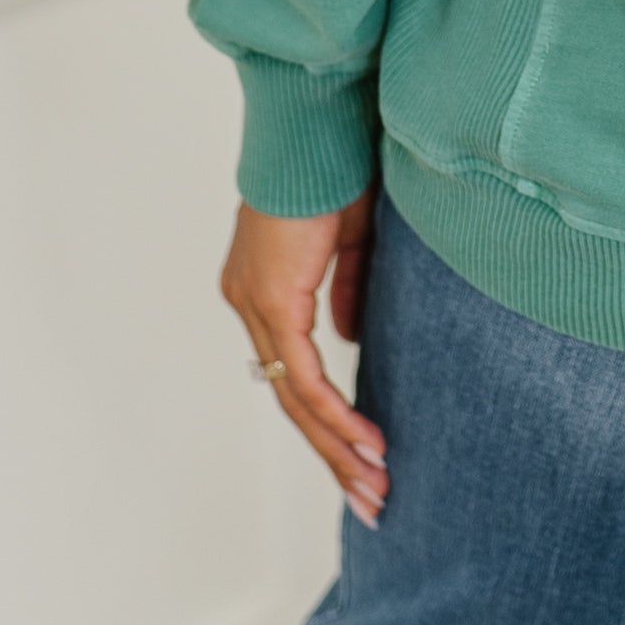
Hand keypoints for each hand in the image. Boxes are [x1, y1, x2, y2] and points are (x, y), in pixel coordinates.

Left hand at [221, 191, 388, 524]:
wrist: (316, 126)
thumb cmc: (336, 164)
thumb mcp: (351, 239)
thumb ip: (348, 290)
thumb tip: (351, 339)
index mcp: (263, 287)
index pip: (292, 370)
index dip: (327, 417)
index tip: (361, 454)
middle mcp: (249, 303)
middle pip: (290, 398)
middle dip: (334, 454)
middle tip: (372, 498)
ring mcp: (255, 305)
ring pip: (295, 398)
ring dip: (338, 448)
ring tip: (376, 487)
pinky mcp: (273, 301)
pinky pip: (303, 375)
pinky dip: (337, 413)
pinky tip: (366, 443)